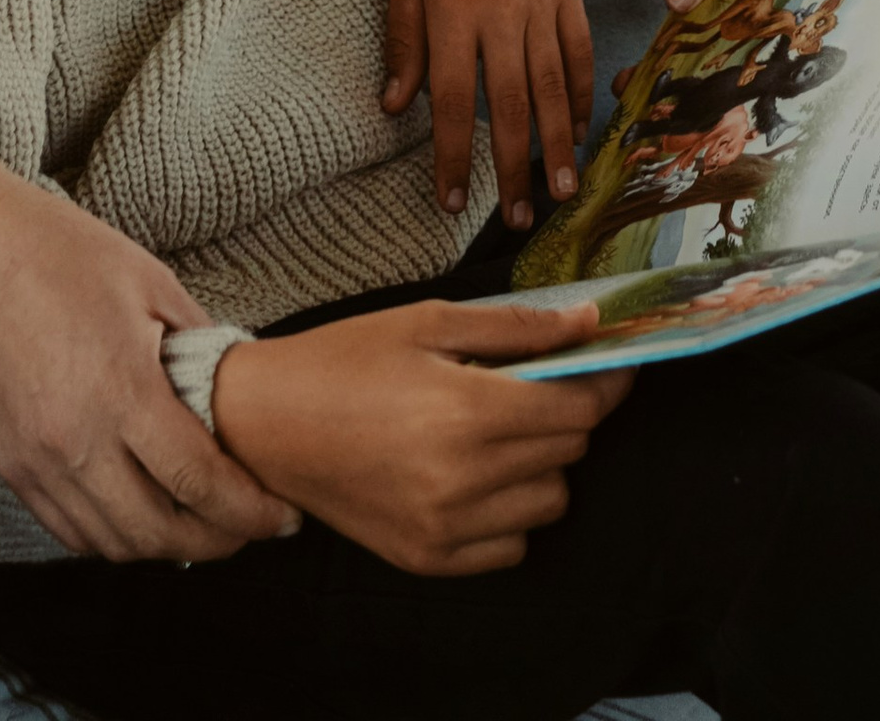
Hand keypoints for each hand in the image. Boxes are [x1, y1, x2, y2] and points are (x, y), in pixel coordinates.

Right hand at [0, 141, 295, 563]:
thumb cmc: (62, 253)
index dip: (249, 512)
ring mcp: (36, 463)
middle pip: (158, 533)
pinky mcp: (10, 467)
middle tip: (248, 526)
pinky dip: (110, 536)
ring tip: (198, 521)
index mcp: (122, 391)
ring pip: (111, 545)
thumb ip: (201, 343)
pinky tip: (137, 511)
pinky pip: (68, 531)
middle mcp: (76, 442)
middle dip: (217, 540)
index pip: (198, 482)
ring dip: (162, 546)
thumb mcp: (152, 282)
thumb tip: (236, 390)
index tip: (282, 517)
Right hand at [213, 299, 628, 574]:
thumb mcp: (429, 321)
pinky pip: (512, 545)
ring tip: (499, 430)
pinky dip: (510, 511)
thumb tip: (589, 320)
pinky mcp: (429, 558)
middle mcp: (462, 479)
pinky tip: (476, 474)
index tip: (610, 362)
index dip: (605, 381)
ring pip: (549, 501)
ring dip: (542, 463)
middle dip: (568, 412)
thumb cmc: (346, 359)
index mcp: (465, 411)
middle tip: (536, 384)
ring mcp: (446, 527)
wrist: (269, 423)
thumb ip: (517, 326)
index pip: (579, 409)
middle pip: (569, 452)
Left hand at [382, 0, 594, 227]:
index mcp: (453, 7)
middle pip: (510, 106)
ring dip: (558, 146)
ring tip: (562, 195)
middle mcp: (502, 10)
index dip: (452, 157)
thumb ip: (404, 37)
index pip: (450, 100)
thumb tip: (394, 106)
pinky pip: (578, 52)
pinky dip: (582, 95)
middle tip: (519, 220)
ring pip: (553, 87)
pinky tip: (580, 130)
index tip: (453, 202)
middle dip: (514, 169)